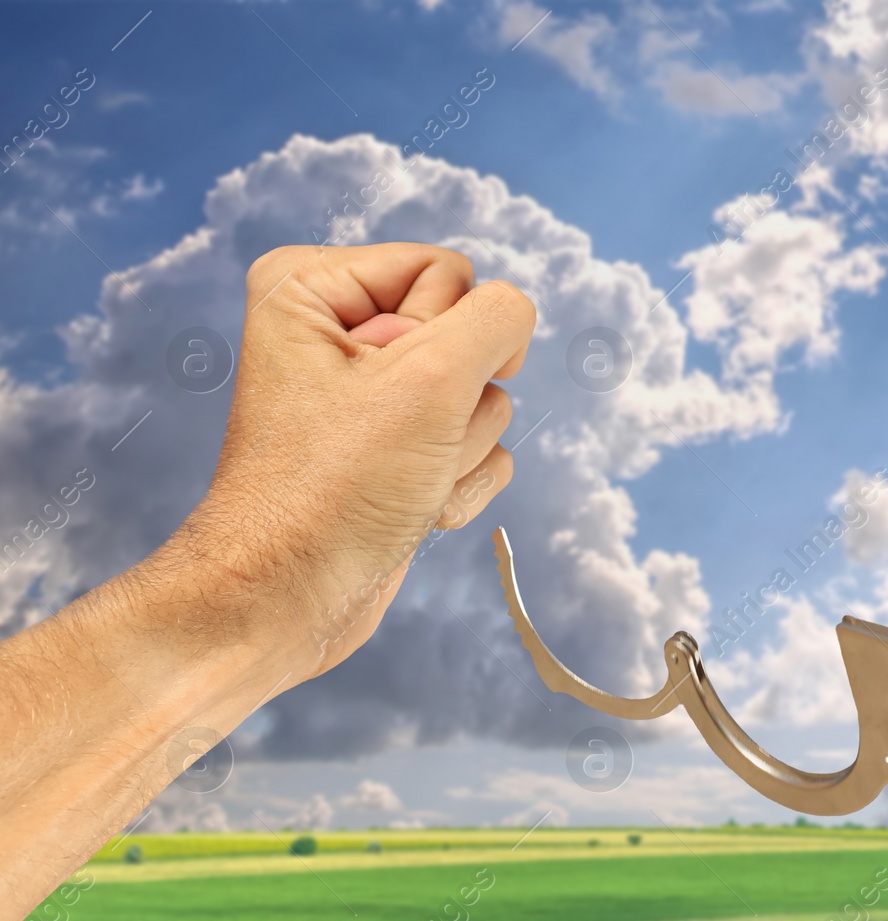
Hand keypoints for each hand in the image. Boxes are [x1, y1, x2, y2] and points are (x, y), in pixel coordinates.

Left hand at [184, 243, 534, 683]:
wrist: (291, 597)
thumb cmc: (335, 486)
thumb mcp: (432, 379)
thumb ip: (497, 319)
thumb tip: (513, 319)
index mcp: (312, 286)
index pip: (448, 272)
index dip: (445, 338)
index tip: (394, 393)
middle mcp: (336, 332)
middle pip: (468, 337)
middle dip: (456, 401)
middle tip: (398, 443)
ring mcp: (371, 397)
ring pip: (481, 397)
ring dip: (459, 451)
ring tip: (402, 480)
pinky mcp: (396, 450)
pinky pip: (475, 446)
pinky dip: (458, 483)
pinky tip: (411, 508)